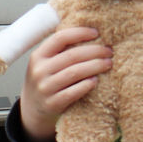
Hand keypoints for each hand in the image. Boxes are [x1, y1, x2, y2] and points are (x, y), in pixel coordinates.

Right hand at [18, 25, 111, 141]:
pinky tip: (96, 81)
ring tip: (108, 63)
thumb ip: (61, 50)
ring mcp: (45, 87)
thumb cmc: (46, 81)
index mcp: (38, 56)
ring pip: (74, 73)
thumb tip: (89, 33)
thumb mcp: (45, 63)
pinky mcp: (52, 103)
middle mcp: (39, 70)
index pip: (60, 38)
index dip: (80, 33)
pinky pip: (72, 92)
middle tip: (109, 51)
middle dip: (94, 51)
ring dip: (95, 66)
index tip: (96, 33)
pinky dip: (86, 85)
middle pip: (72, 56)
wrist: (33, 108)